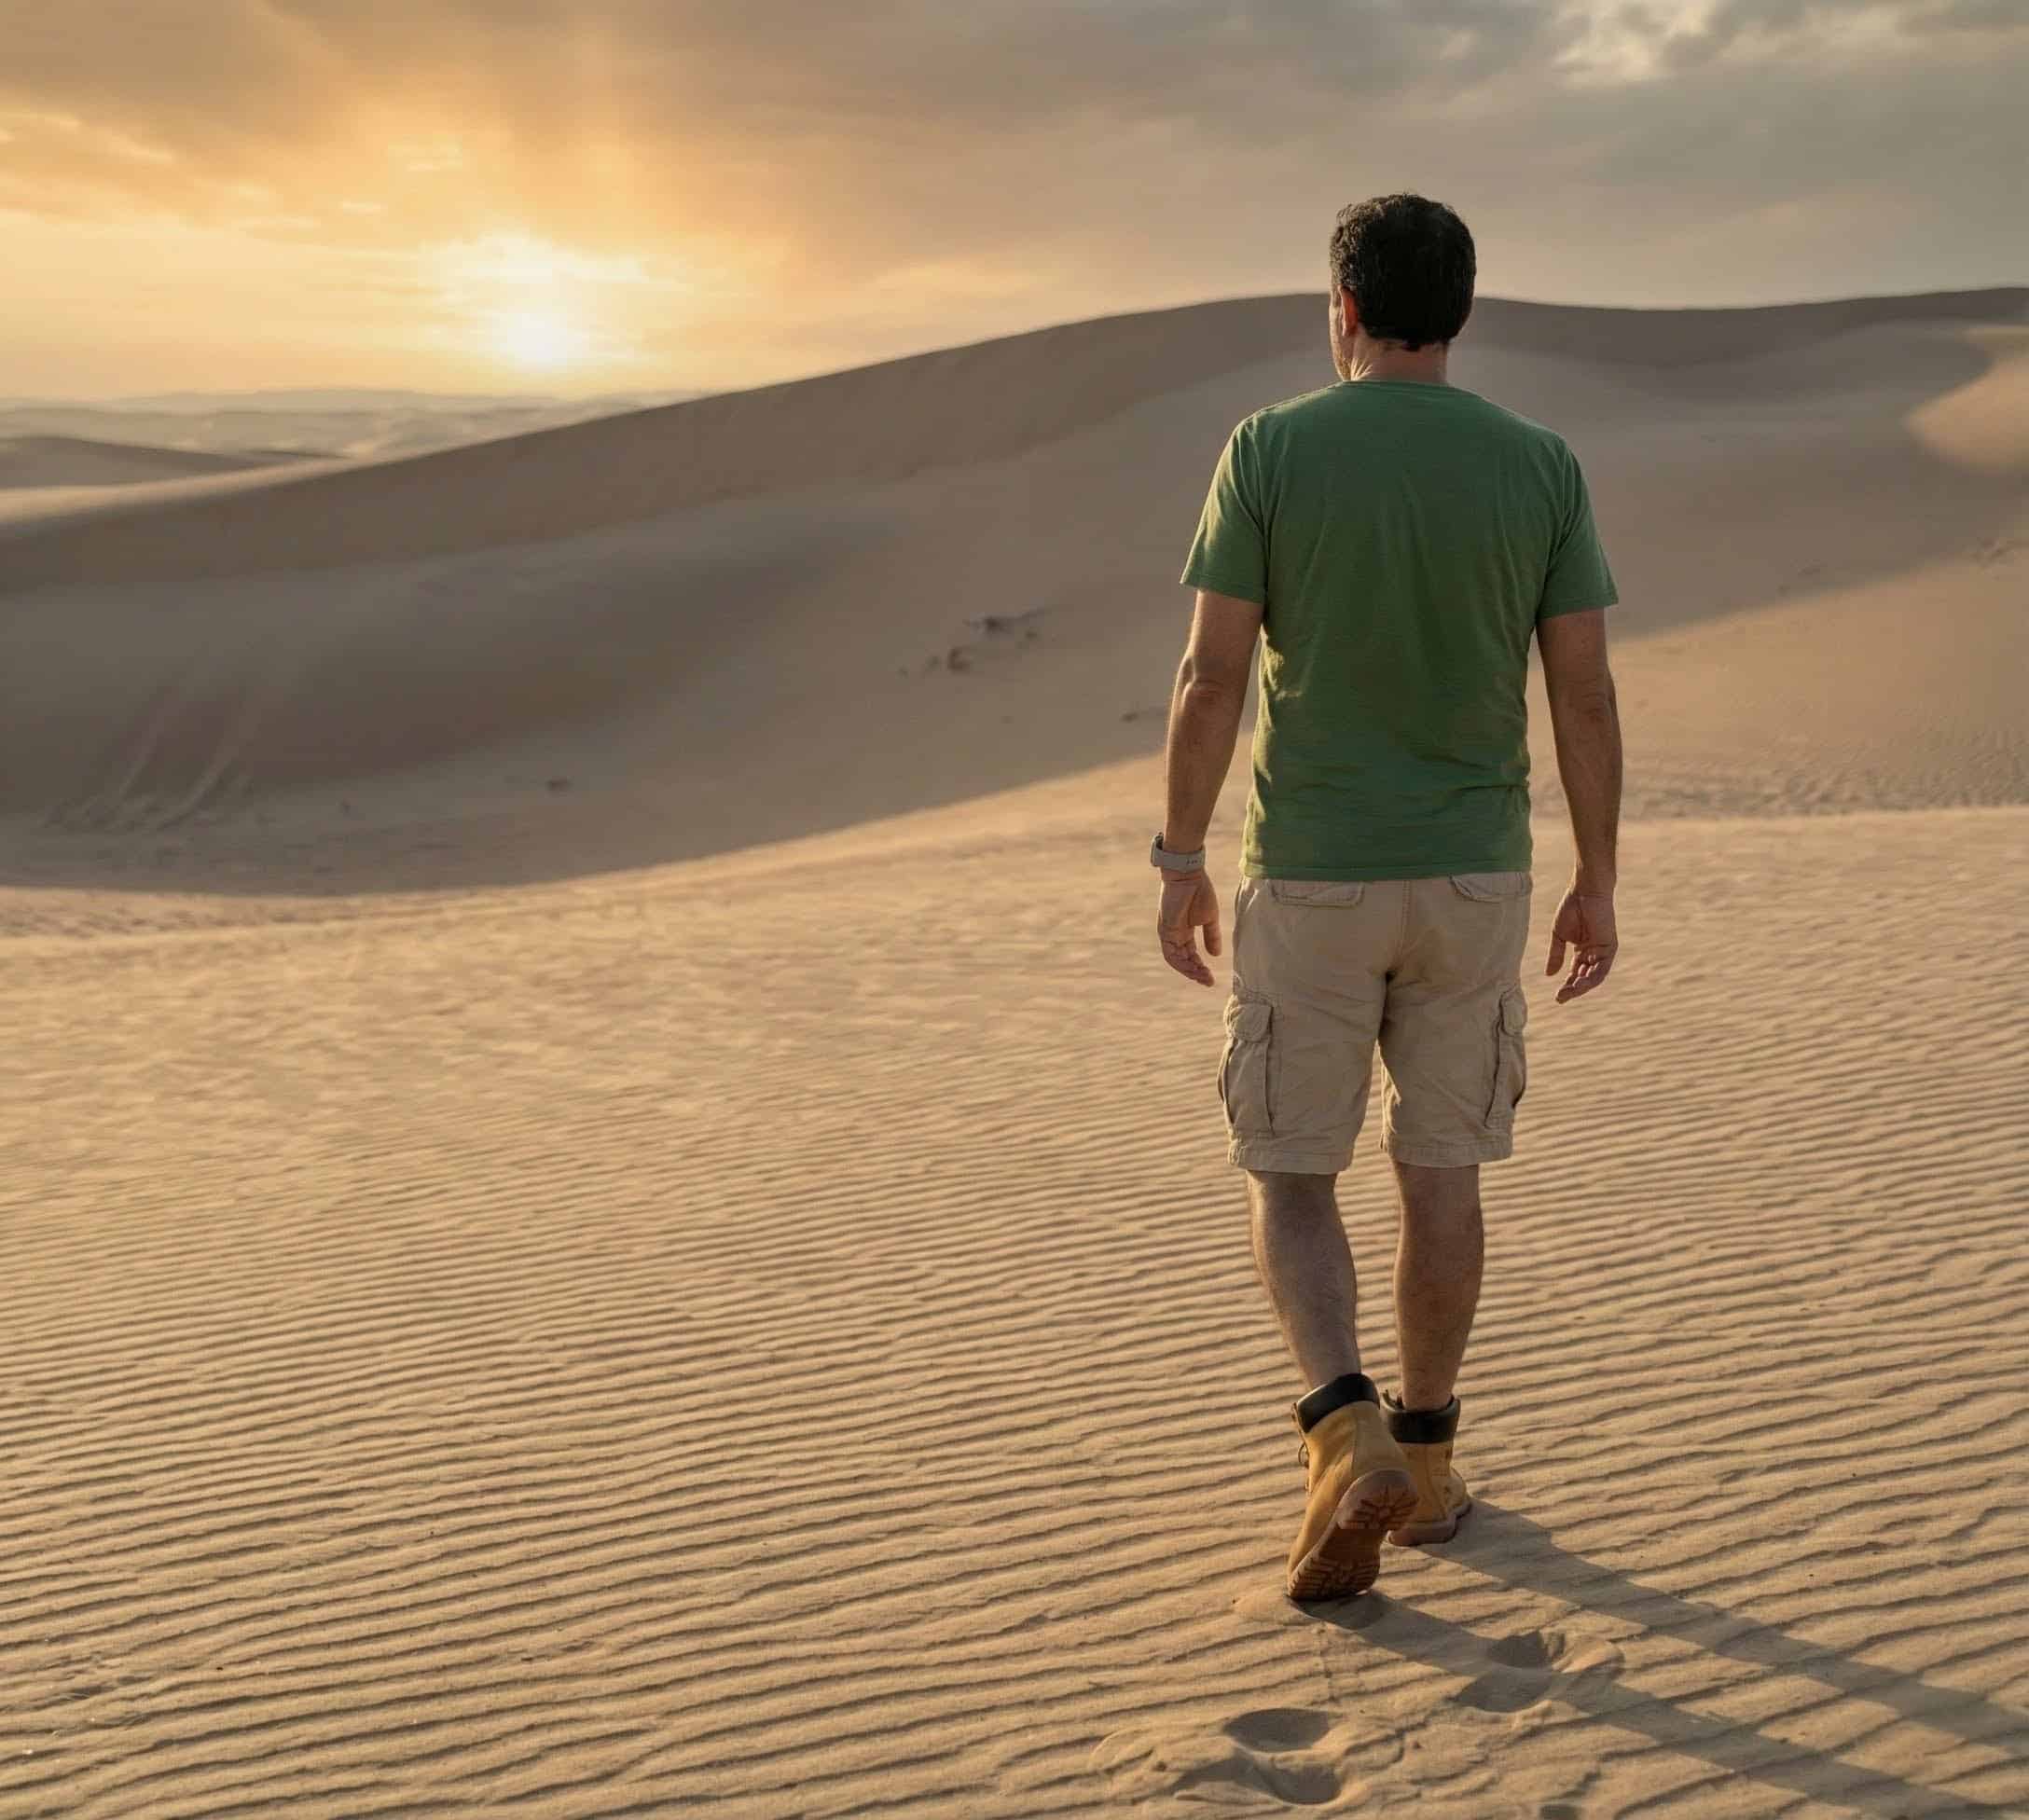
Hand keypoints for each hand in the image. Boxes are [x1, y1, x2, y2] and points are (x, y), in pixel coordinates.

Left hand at [1157, 872, 1221, 986]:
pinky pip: (1171, 954)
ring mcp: (1168, 934)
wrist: (1188, 875)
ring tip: (1204, 978)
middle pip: (1183, 960)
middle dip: (1195, 973)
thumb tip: (1216, 955)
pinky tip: (1194, 969)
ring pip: (1176, 960)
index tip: (1211, 979)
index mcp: (1184, 932)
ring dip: (1189, 971)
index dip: (1200, 967)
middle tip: (1208, 981)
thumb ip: (1211, 936)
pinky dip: (1182, 964)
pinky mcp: (1165, 931)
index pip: (1191, 955)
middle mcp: (1174, 935)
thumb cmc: (1199, 891)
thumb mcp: (1209, 918)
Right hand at [1546, 886, 1617, 1003]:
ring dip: (1581, 987)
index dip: (1566, 985)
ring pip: (1593, 977)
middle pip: (1584, 977)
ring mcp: (1602, 951)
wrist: (1584, 892)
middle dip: (1572, 989)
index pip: (1575, 973)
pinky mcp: (1610, 948)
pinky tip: (1579, 984)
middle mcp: (1594, 953)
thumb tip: (1549, 975)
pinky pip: (1602, 969)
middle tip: (1560, 998)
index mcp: (1582, 950)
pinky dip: (1591, 978)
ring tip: (1568, 993)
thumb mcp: (1559, 936)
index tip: (1557, 997)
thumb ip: (1555, 955)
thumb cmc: (1571, 908)